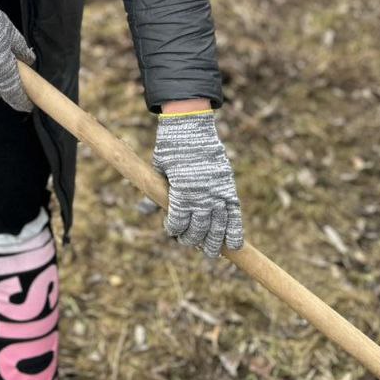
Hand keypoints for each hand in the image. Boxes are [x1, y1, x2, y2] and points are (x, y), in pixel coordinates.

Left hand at [151, 112, 242, 257]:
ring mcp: (217, 192)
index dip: (173, 229)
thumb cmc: (170, 148)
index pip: (178, 222)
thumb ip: (156, 193)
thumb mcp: (158, 170)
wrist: (191, 126)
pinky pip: (234, 215)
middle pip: (198, 228)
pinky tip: (233, 245)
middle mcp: (201, 195)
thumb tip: (145, 210)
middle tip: (188, 241)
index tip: (171, 229)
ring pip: (217, 226)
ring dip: (213, 242)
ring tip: (209, 253)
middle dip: (191, 238)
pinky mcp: (228, 187)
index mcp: (181, 192)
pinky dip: (235, 231)